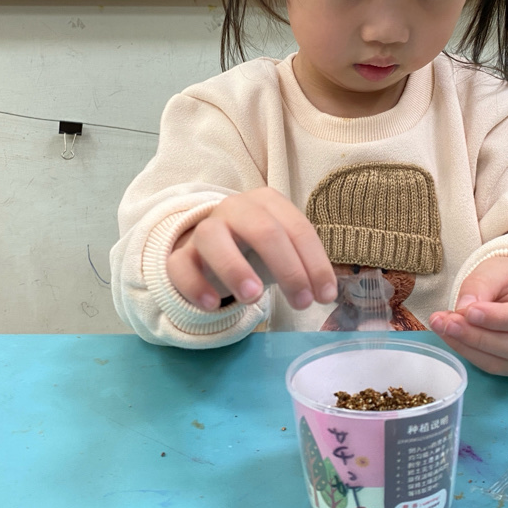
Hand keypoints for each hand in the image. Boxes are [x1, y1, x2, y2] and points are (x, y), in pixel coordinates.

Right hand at [167, 187, 337, 312]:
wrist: (211, 250)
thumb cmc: (256, 250)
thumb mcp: (284, 250)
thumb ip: (305, 265)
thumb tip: (327, 291)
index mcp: (267, 202)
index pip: (297, 228)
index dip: (315, 262)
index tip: (325, 296)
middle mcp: (235, 208)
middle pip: (263, 230)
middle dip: (288, 268)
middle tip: (301, 302)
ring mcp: (204, 229)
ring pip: (213, 238)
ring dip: (235, 268)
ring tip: (254, 298)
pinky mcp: (180, 255)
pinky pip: (180, 265)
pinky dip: (195, 285)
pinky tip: (211, 305)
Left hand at [428, 256, 507, 375]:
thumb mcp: (496, 269)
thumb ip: (480, 285)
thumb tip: (463, 309)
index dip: (498, 318)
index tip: (467, 312)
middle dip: (478, 337)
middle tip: (446, 322)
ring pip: (506, 362)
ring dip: (470, 347)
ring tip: (443, 328)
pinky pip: (497, 367)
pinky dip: (471, 354)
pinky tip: (452, 338)